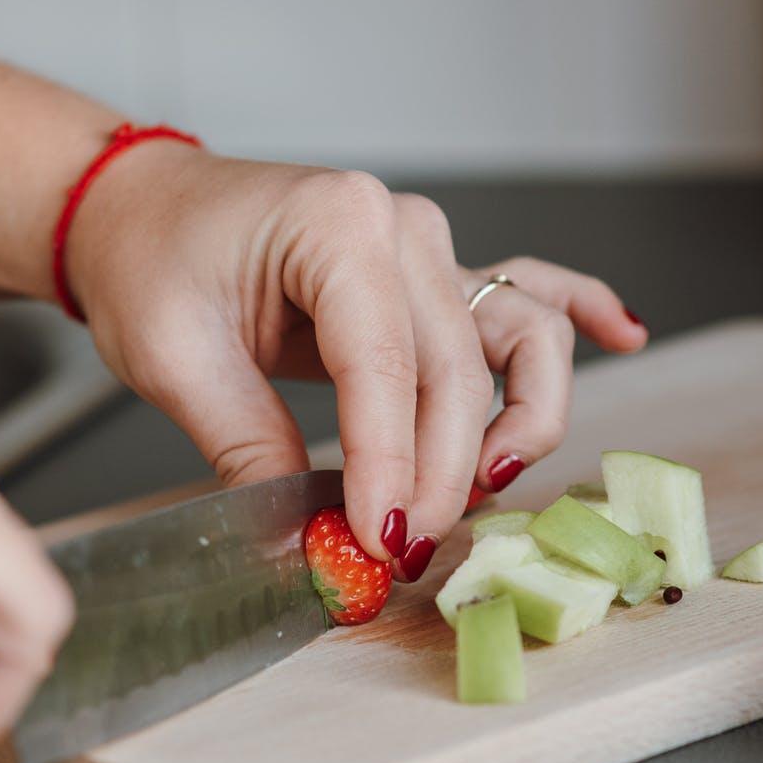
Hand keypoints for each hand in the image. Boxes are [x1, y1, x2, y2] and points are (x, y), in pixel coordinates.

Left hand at [65, 145, 646, 577]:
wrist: (138, 213)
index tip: (378, 540)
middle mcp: (401, 227)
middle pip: (457, 367)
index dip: (389, 463)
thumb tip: (315, 538)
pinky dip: (579, 315)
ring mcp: (428, 248)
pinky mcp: (433, 279)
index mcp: (336, 222)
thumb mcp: (174, 359)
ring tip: (487, 487)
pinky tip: (624, 336)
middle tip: (400, 550)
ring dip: (518, 419)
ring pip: (518, 335)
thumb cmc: (149, 261)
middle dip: (439, 471)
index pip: (386, 363)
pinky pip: (523, 295)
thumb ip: (249, 446)